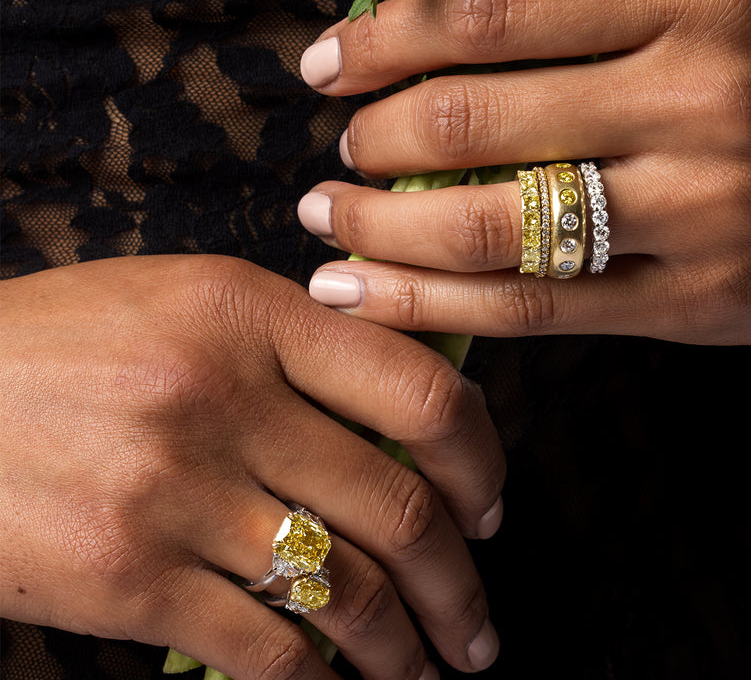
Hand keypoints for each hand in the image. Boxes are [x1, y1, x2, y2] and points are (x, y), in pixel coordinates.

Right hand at [0, 255, 504, 679]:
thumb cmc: (64, 345)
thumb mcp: (186, 304)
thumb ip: (295, 345)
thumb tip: (402, 414)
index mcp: (249, 313)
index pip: (418, 388)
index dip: (479, 458)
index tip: (490, 507)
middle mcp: (223, 396)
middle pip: (397, 505)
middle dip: (460, 583)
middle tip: (478, 621)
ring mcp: (174, 491)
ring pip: (344, 591)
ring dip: (406, 646)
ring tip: (433, 668)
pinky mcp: (125, 580)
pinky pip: (264, 649)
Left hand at [297, 0, 750, 344]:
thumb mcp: (727, 9)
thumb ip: (595, 24)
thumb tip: (444, 52)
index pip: (490, 10)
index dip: (385, 37)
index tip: (331, 61)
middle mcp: (693, 97)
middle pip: (473, 119)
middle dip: (373, 140)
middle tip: (340, 154)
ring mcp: (697, 209)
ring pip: (490, 227)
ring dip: (382, 230)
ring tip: (331, 227)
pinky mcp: (695, 302)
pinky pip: (536, 308)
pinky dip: (436, 305)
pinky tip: (373, 296)